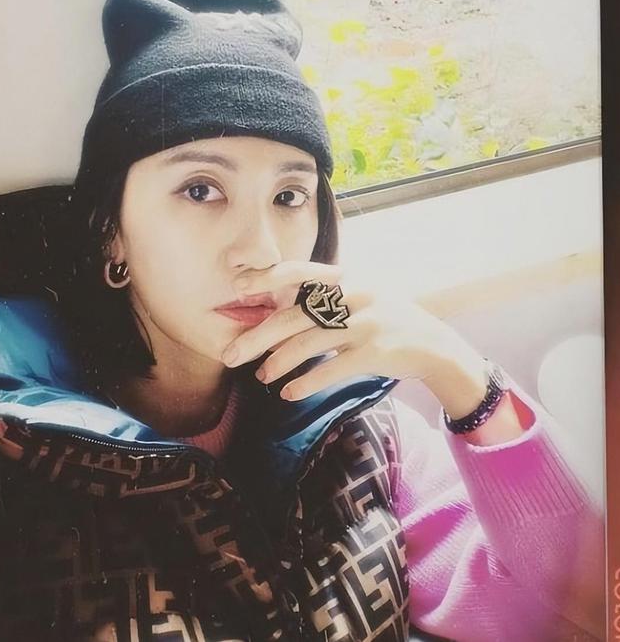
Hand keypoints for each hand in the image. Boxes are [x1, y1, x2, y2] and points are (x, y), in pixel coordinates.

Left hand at [220, 260, 488, 408]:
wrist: (433, 344)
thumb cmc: (386, 320)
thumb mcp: (360, 298)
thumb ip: (326, 301)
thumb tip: (280, 317)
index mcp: (346, 279)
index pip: (300, 271)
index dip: (268, 277)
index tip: (238, 288)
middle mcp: (353, 296)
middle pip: (294, 317)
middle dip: (257, 338)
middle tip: (232, 355)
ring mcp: (365, 323)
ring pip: (308, 344)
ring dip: (279, 364)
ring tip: (262, 377)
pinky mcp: (374, 351)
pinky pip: (332, 368)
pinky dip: (307, 383)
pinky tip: (290, 393)